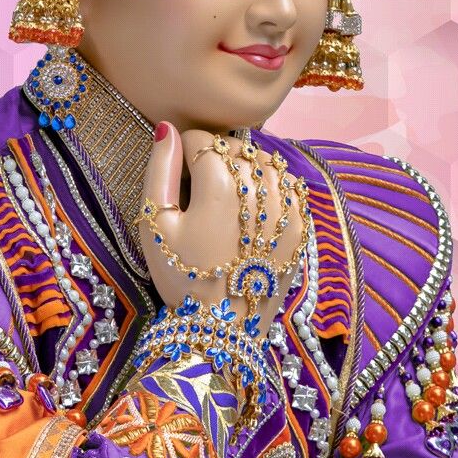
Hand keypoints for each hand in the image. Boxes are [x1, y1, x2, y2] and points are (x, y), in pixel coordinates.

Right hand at [136, 123, 306, 337]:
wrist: (222, 329)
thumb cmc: (181, 277)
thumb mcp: (156, 225)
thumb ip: (159, 170)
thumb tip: (167, 128)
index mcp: (219, 184)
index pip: (201, 139)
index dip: (184, 152)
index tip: (179, 176)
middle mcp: (259, 187)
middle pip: (236, 147)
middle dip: (216, 158)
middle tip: (201, 188)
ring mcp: (286, 206)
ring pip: (266, 161)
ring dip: (246, 168)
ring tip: (229, 195)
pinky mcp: (302, 225)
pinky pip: (290, 185)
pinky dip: (272, 186)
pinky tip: (255, 208)